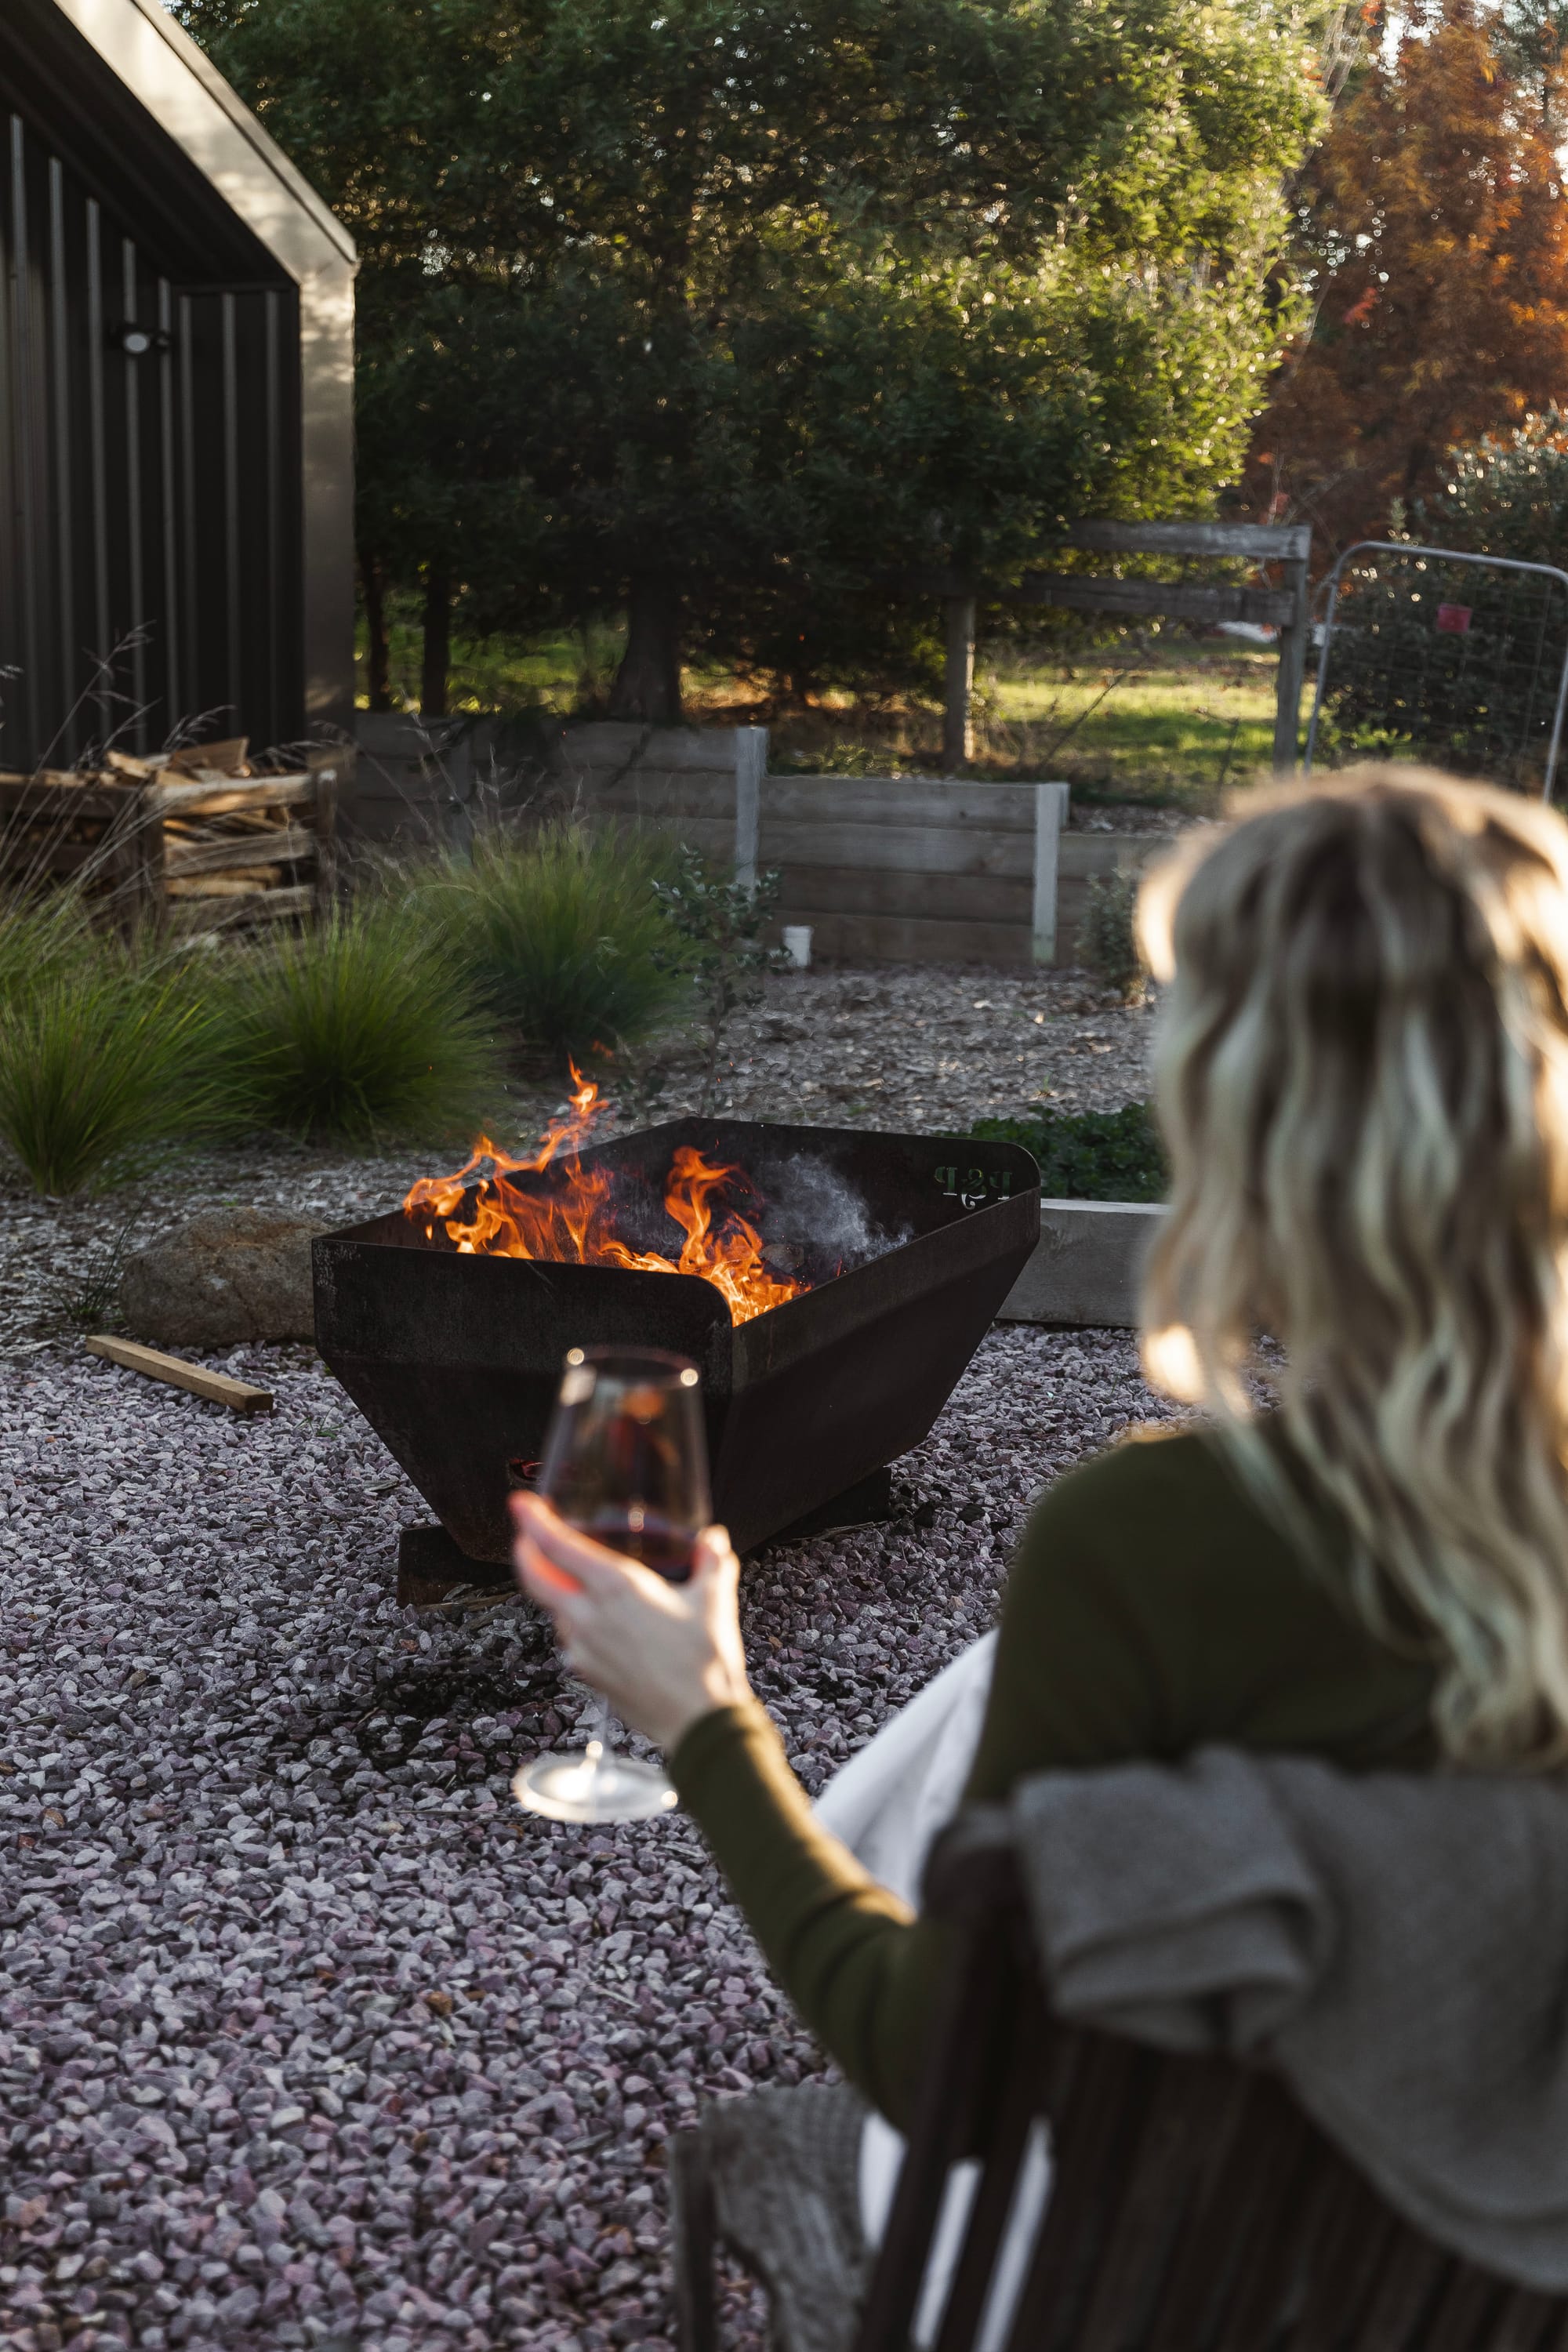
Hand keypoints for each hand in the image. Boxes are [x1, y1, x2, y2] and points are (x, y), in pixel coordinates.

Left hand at [510, 1492, 751, 1751]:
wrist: (699, 1723)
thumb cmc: (706, 1662)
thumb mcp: (714, 1601)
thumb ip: (710, 1562)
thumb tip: (714, 1538)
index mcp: (616, 1587)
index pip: (557, 1546)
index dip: (532, 1521)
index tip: (520, 1505)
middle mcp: (589, 1615)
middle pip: (535, 1577)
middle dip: (525, 1552)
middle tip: (525, 1536)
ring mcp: (583, 1647)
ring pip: (553, 1608)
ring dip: (554, 1589)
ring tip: (572, 1579)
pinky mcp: (587, 1673)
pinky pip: (571, 1638)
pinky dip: (574, 1621)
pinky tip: (598, 1622)